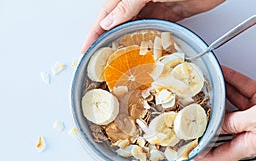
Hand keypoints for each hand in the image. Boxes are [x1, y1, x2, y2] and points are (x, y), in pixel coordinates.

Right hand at [81, 0, 224, 52]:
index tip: (86, 47)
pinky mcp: (169, 14)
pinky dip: (147, 40)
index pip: (106, 14)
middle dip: (108, 39)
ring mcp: (154, 6)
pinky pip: (153, 29)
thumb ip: (128, 5)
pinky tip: (142, 50)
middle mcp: (139, 0)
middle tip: (101, 57)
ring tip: (119, 58)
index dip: (94, 31)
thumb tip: (107, 22)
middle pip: (118, 22)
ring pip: (135, 27)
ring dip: (127, 42)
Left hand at [195, 66, 255, 160]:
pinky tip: (224, 75)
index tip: (189, 147)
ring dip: (219, 94)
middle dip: (208, 117)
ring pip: (231, 104)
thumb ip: (233, 122)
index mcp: (248, 144)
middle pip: (222, 126)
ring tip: (205, 87)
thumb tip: (216, 123)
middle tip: (193, 109)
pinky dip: (233, 82)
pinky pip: (242, 91)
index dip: (203, 152)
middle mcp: (250, 132)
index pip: (219, 154)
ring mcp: (255, 116)